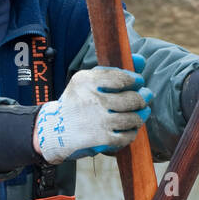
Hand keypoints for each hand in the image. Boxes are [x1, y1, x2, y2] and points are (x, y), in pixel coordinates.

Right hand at [34, 53, 152, 163]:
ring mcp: (97, 120)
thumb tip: (140, 61)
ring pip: (132, 118)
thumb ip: (113, 71)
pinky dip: (132, 132)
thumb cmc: (77, 103)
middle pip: (130, 98)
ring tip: (140, 114)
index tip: (138, 82)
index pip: (121, 78)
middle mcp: (92, 99)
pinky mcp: (100, 139)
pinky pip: (126, 135)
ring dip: (139, 116)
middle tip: (144, 98)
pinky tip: (130, 129)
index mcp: (87, 81)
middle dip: (141, 98)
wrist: (54, 131)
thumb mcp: (86, 81)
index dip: (135, 80)